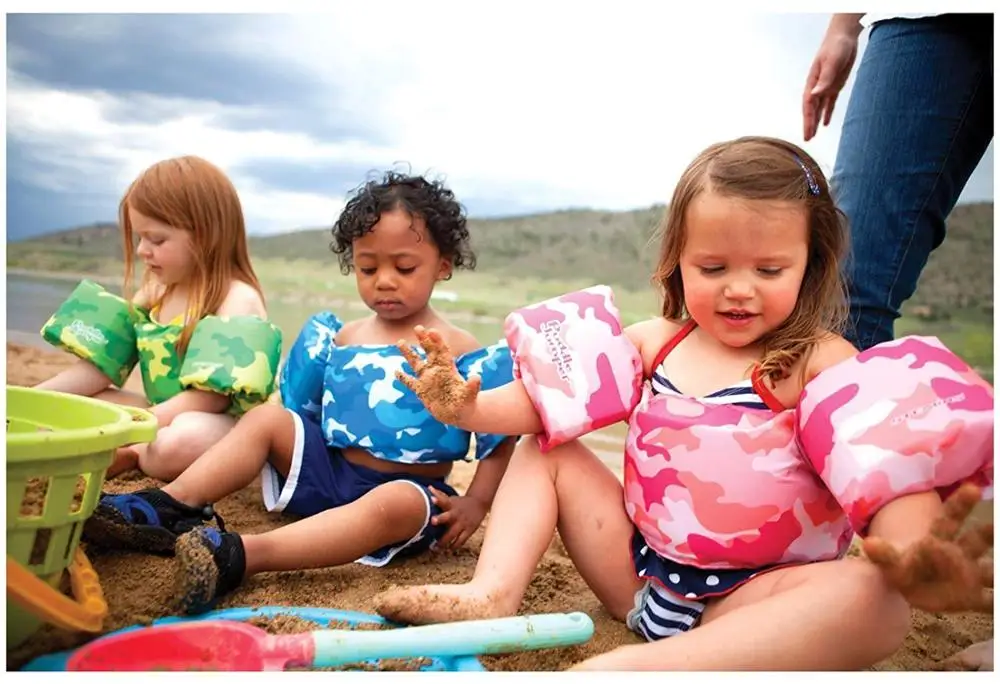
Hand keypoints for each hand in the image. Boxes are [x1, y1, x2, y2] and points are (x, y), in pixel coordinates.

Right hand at [396, 325, 480, 425]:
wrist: (460, 415)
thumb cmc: (467, 404)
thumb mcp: (470, 395)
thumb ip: (472, 386)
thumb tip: (477, 377)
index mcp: (448, 369)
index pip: (442, 351)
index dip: (437, 341)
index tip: (432, 331)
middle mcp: (437, 371)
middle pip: (429, 352)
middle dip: (424, 340)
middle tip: (418, 327)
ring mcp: (428, 380)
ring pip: (416, 364)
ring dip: (409, 353)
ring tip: (400, 342)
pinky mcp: (422, 391)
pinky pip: (410, 382)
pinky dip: (403, 378)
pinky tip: (396, 372)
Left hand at [429, 486, 487, 549]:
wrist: (479, 503)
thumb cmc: (460, 503)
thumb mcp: (451, 499)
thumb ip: (440, 495)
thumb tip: (429, 488)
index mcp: (450, 505)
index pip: (443, 501)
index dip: (437, 500)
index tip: (431, 499)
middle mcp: (455, 514)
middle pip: (446, 517)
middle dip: (439, 519)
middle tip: (432, 521)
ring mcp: (462, 523)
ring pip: (452, 533)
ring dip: (443, 541)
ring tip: (435, 548)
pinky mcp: (469, 530)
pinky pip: (461, 540)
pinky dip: (454, 546)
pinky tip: (448, 550)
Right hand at [802, 31, 857, 140]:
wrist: (844, 36)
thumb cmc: (836, 47)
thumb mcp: (831, 62)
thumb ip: (824, 79)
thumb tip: (815, 95)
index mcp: (813, 82)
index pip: (808, 105)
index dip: (807, 120)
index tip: (807, 133)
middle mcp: (817, 86)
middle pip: (811, 109)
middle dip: (809, 124)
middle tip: (807, 139)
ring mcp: (825, 86)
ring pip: (819, 108)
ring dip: (815, 121)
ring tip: (813, 135)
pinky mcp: (835, 85)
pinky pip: (829, 102)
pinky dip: (826, 113)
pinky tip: (825, 123)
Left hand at [863, 484, 992, 613]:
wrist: (909, 591)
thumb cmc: (903, 570)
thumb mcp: (892, 564)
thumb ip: (885, 555)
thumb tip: (869, 544)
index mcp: (938, 540)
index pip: (950, 518)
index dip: (961, 503)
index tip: (973, 488)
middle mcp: (959, 554)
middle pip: (977, 539)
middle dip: (990, 532)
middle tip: (997, 525)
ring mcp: (968, 576)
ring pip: (990, 571)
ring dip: (998, 571)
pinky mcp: (972, 598)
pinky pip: (990, 601)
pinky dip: (997, 602)